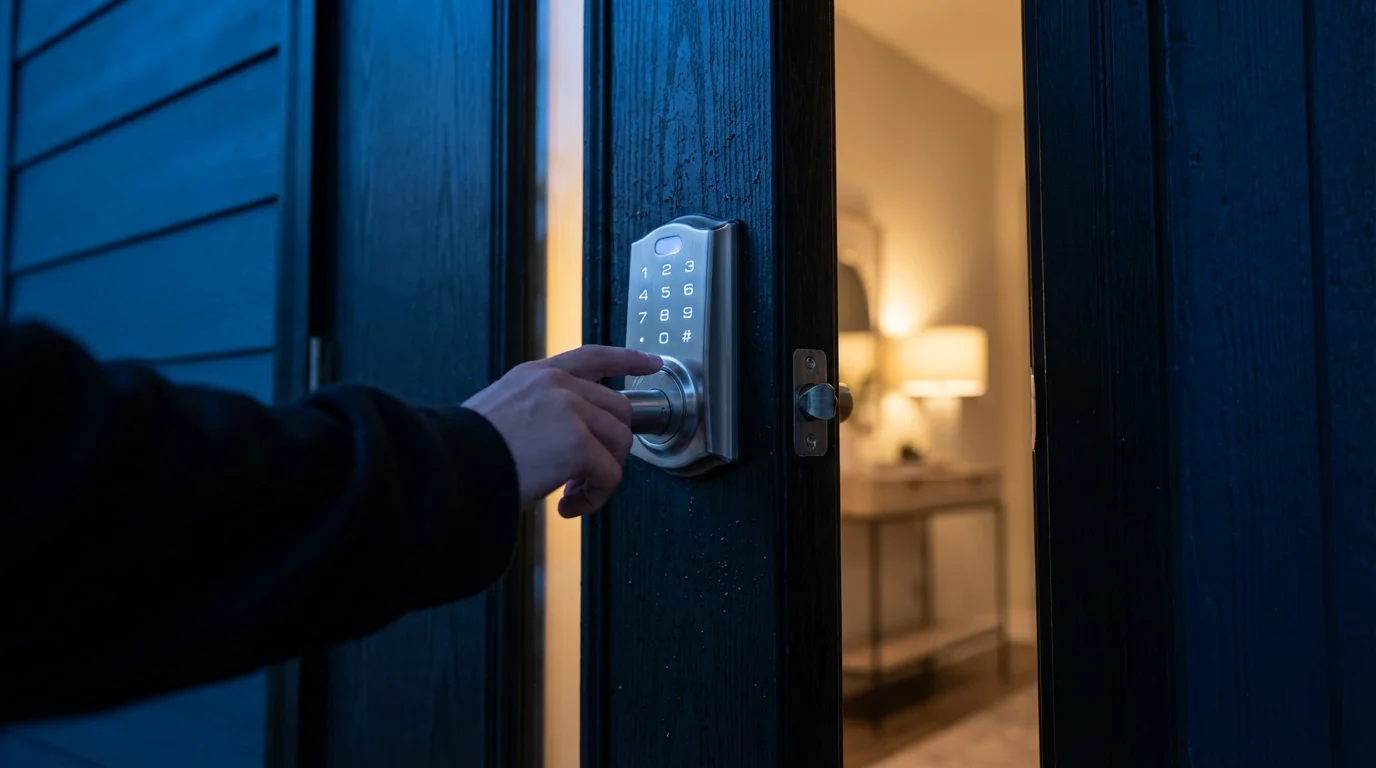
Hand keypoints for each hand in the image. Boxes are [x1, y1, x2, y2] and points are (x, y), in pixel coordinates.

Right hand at [463, 345, 662, 517]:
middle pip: (618, 410)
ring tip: (571, 494)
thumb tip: (569, 441)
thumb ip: (540, 411)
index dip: (628, 359)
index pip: (593, 356)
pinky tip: (567, 506)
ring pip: (619, 444)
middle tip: (585, 476)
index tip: (651, 363)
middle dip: (610, 447)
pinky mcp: (578, 444)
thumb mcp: (502, 411)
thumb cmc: (465, 451)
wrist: (449, 468)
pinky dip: (595, 498)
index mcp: (537, 374)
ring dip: (601, 476)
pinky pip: (609, 476)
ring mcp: (570, 411)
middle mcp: (557, 385)